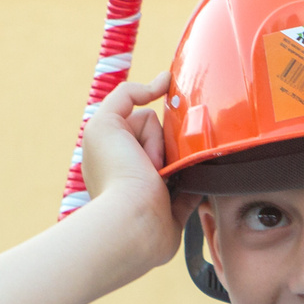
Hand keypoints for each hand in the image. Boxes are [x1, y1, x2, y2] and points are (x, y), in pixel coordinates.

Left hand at [76, 73, 196, 269]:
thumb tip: (161, 81)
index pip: (145, 120)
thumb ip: (127, 95)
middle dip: (166, 145)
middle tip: (153, 163)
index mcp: (115, 151)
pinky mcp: (175, 208)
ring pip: (183, 157)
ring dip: (183, 162)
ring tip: (169, 177)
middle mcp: (132, 169)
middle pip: (168, 137)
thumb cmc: (117, 174)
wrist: (135, 222)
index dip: (149, 126)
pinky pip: (196, 185)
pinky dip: (197, 183)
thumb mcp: (106, 122)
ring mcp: (155, 189)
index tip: (147, 146)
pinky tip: (193, 183)